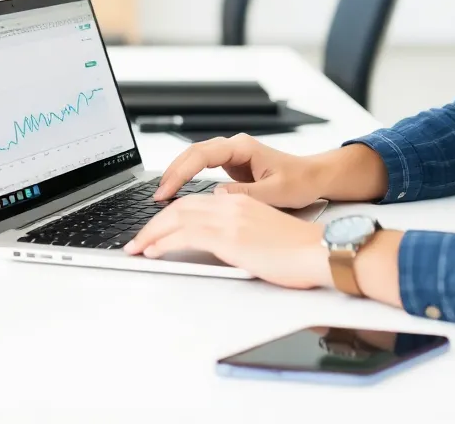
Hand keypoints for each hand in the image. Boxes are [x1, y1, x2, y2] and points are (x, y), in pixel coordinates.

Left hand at [124, 192, 330, 288]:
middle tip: (136, 240)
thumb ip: (238, 231)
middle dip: (153, 224)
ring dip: (150, 233)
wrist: (318, 251)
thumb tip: (217, 244)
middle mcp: (231, 204)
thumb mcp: (261, 233)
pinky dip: (162, 242)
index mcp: (238, 202)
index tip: (154, 230)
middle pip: (180, 207)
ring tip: (136, 248)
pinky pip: (185, 235)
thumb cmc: (297, 250)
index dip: (169, 215)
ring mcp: (229, 218)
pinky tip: (152, 251)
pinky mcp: (229, 236)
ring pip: (177, 218)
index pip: (193, 202)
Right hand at [153, 133, 327, 208]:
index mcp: (243, 147)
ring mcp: (231, 156)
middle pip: (192, 154)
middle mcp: (234, 148)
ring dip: (177, 175)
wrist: (313, 177)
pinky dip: (187, 179)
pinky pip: (201, 169)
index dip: (181, 171)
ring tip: (162, 196)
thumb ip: (246, 195)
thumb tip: (216, 196)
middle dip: (172, 173)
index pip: (202, 154)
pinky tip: (178, 193)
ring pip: (194, 160)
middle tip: (158, 196)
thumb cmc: (300, 181)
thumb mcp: (276, 192)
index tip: (168, 190)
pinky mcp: (231, 167)